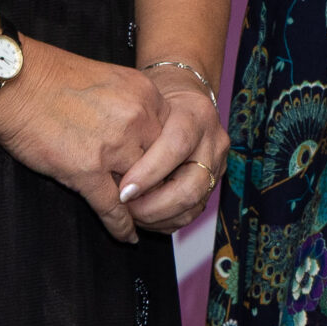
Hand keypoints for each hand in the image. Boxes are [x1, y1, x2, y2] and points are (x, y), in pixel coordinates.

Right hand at [0, 40, 165, 242]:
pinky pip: (113, 207)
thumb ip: (131, 105)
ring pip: (141, 188)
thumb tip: (141, 132)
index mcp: (144, 94)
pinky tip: (126, 234)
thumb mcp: (110, 79)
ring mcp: (113, 146)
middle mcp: (136, 119)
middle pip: (162, 163)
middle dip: (159, 185)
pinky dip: (121, 225)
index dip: (168, 159)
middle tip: (159, 201)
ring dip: (142, 207)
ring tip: (145, 221)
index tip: (167, 173)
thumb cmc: (52, 78)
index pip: (173, 135)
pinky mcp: (86, 170)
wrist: (15, 83)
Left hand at [118, 67, 232, 235]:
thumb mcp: (144, 107)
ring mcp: (217, 166)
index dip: (148, 174)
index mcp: (196, 116)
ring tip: (132, 215)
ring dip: (158, 217)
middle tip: (126, 209)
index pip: (176, 146)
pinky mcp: (214, 185)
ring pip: (193, 204)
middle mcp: (213, 142)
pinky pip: (192, 212)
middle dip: (154, 205)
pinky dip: (166, 221)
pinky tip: (146, 217)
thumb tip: (109, 172)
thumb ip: (133, 133)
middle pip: (191, 185)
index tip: (122, 192)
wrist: (185, 104)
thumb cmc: (156, 105)